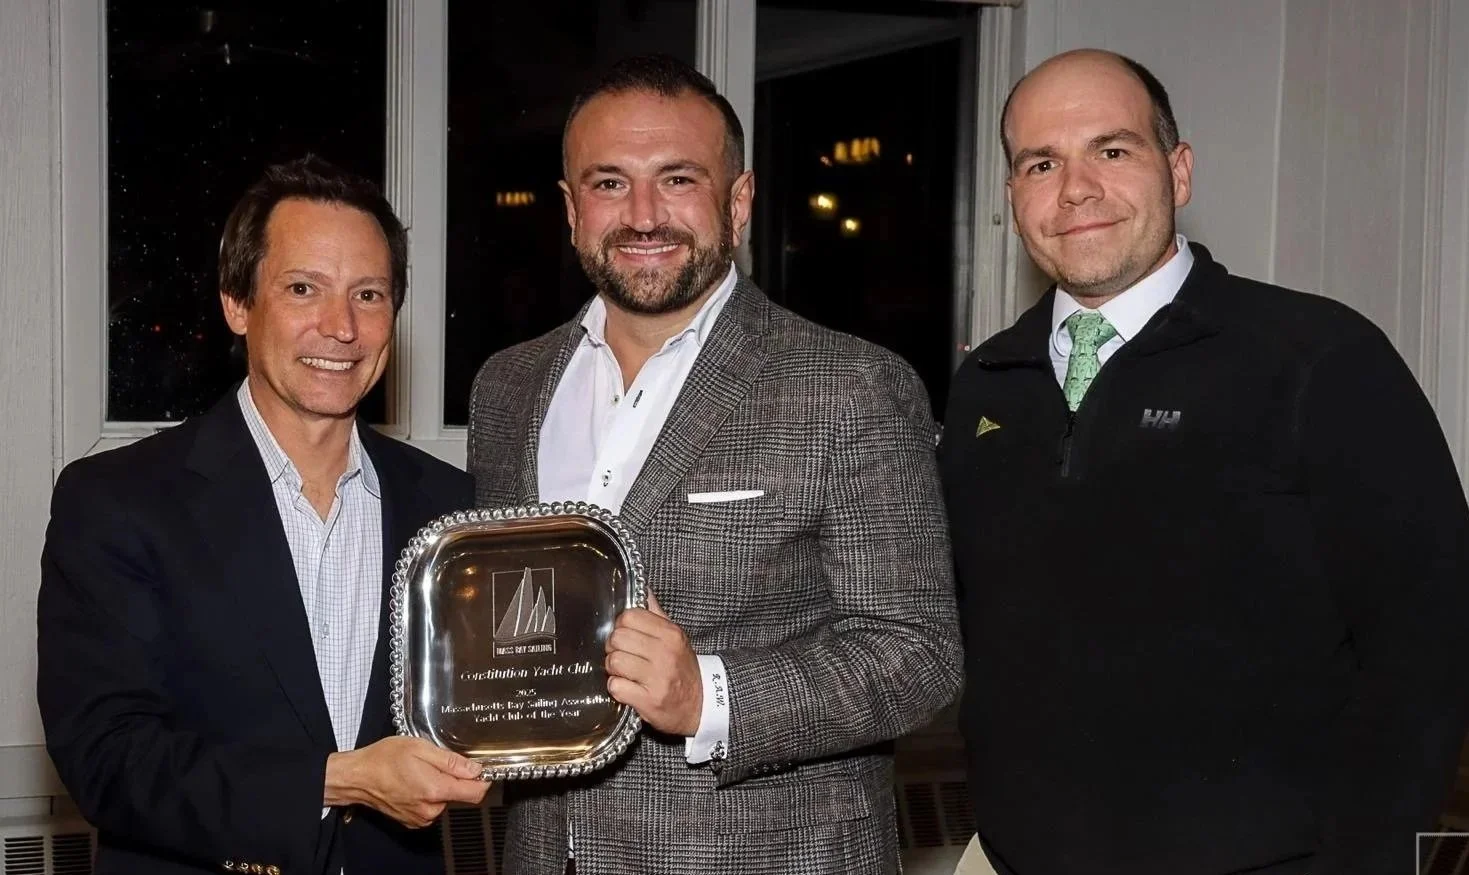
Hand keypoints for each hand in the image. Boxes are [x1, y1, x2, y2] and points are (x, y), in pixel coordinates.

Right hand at [324, 736, 489, 827]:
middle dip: (453, 779)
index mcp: (436, 790)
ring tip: (419, 771)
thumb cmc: (383, 759)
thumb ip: (451, 761)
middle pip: (460, 795)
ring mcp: (421, 818)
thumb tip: (475, 769)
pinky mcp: (412, 821)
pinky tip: (413, 782)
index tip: (479, 768)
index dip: (482, 779)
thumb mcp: (420, 748)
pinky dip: (428, 795)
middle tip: (434, 763)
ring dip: (439, 786)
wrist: (357, 778)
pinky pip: (431, 807)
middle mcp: (431, 809)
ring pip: (444, 800)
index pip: (476, 793)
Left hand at [605, 590, 702, 735]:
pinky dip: (617, 688)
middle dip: (613, 648)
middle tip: (622, 656)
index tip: (626, 637)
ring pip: (614, 662)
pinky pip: (616, 687)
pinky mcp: (649, 700)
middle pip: (617, 638)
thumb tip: (642, 589)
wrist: (701, 704)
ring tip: (624, 673)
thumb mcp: (675, 638)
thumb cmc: (682, 669)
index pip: (629, 617)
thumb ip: (656, 613)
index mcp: (670, 634)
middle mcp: (665, 654)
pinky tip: (627, 688)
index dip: (621, 626)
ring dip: (613, 669)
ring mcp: (658, 678)